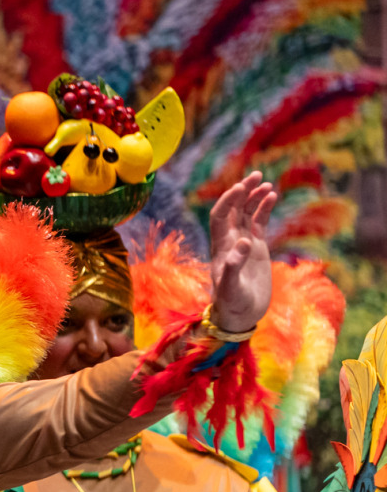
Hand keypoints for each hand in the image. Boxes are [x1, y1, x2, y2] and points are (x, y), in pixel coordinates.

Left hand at [207, 172, 276, 332]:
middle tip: (255, 175)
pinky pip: (259, 223)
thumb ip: (234, 266)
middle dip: (241, 192)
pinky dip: (264, 209)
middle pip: (233, 210)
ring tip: (266, 183)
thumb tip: (244, 242)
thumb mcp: (231, 287)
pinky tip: (272, 196)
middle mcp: (230, 241)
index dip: (227, 202)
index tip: (238, 188)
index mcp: (220, 247)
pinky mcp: (257, 248)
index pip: (220, 217)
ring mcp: (244, 243)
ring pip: (247, 214)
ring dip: (253, 197)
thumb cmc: (232, 303)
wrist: (240, 315)